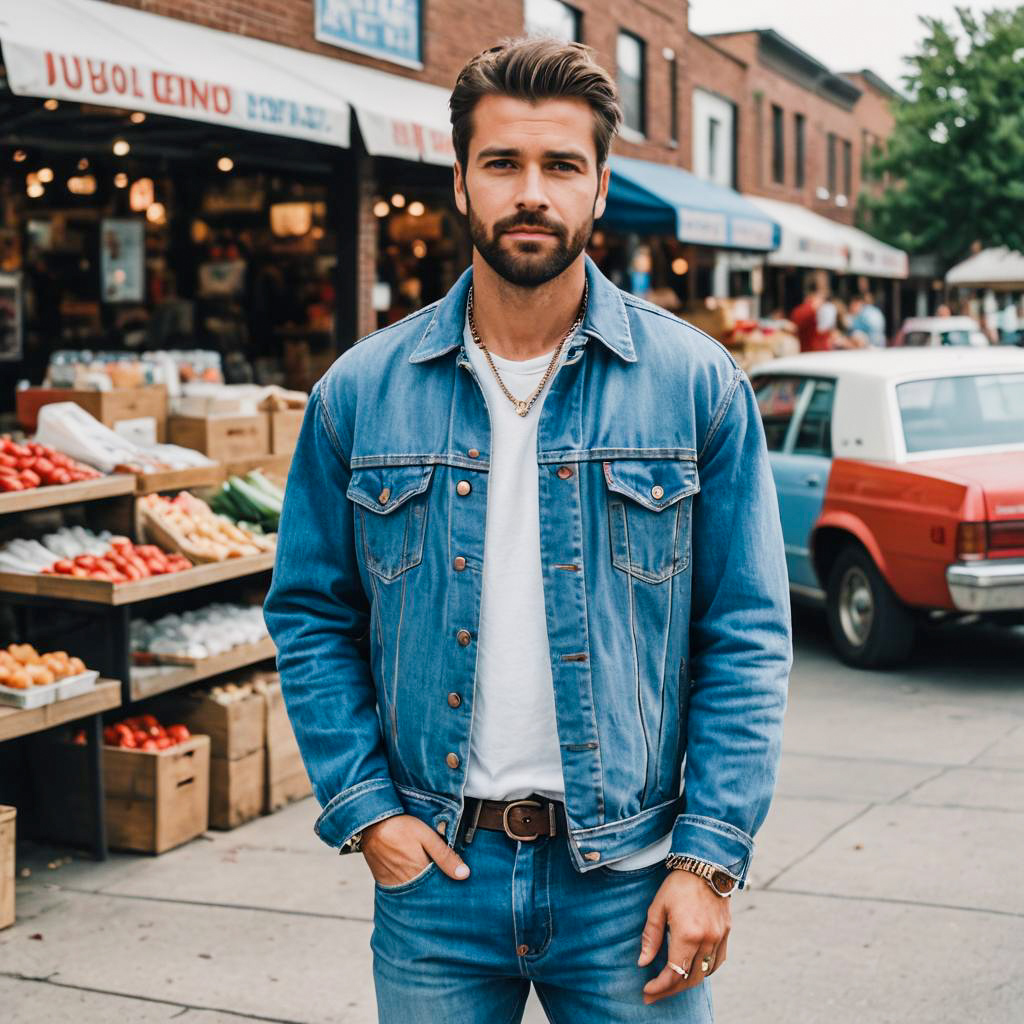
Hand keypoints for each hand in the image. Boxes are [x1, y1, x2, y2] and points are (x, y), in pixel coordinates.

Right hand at [361, 814, 470, 885]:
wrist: (370, 823)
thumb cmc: (400, 826)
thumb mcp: (427, 836)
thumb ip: (445, 855)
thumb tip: (464, 874)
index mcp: (420, 873)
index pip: (440, 887)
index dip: (449, 884)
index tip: (458, 883)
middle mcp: (407, 883)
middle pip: (427, 893)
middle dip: (437, 888)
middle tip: (444, 879)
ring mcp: (394, 884)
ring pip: (415, 893)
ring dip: (423, 888)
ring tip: (428, 876)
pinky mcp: (384, 882)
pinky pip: (401, 890)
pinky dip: (409, 887)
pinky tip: (414, 877)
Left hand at [637, 869, 730, 1005]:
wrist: (706, 865)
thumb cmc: (678, 884)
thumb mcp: (658, 907)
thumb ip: (650, 936)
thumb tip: (643, 962)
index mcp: (687, 934)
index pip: (673, 973)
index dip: (659, 986)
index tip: (647, 991)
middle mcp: (706, 940)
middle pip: (690, 979)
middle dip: (670, 990)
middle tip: (654, 995)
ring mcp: (719, 938)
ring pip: (705, 973)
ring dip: (687, 983)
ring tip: (671, 986)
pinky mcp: (726, 933)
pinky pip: (718, 962)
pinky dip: (705, 971)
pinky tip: (694, 971)